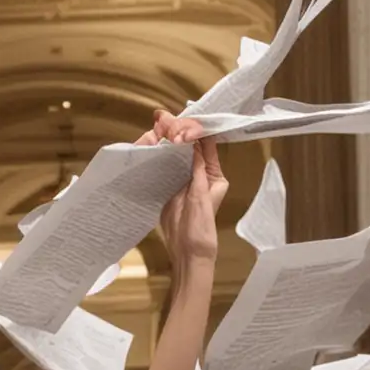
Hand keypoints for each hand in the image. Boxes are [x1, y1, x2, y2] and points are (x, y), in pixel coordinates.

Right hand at [138, 111, 226, 274]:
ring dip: (168, 140)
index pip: (207, 146)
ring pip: (177, 154)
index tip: (184, 120)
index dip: (196, 131)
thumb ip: (197, 168)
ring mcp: (184, 180)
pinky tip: (154, 143)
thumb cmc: (201, 226)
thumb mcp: (201, 194)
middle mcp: (200, 174)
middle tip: (164, 119)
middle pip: (190, 147)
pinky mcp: (170, 186)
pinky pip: (166, 166)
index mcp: (215, 175)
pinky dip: (160, 154)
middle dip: (178, 131)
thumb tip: (193, 143)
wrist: (187, 250)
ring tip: (157, 126)